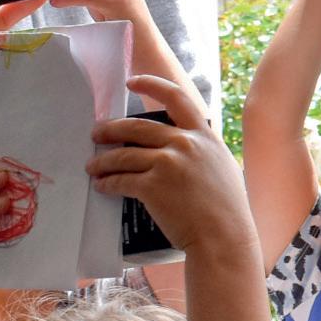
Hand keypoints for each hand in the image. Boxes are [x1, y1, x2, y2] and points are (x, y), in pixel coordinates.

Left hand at [86, 72, 248, 254]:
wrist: (224, 238)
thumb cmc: (227, 210)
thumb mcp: (222, 167)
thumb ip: (201, 151)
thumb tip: (179, 145)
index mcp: (204, 136)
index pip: (176, 98)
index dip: (151, 85)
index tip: (132, 82)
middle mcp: (185, 143)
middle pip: (137, 127)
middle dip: (111, 129)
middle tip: (96, 134)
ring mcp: (168, 164)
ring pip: (124, 154)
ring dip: (103, 160)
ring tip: (93, 167)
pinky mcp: (152, 186)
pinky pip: (121, 180)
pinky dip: (108, 183)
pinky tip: (102, 186)